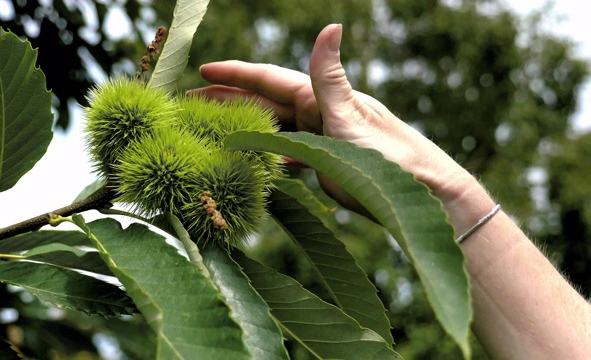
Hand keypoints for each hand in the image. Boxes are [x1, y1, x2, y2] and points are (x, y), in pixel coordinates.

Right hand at [189, 24, 493, 231]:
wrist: (422, 193)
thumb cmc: (389, 158)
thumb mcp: (351, 119)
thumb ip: (330, 79)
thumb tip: (331, 26)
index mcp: (320, 98)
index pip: (268, 79)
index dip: (234, 75)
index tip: (202, 72)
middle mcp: (317, 112)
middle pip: (263, 103)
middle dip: (228, 100)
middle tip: (190, 102)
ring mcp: (319, 137)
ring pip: (271, 128)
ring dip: (242, 127)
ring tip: (211, 130)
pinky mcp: (324, 162)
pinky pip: (285, 153)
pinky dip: (265, 154)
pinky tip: (250, 160)